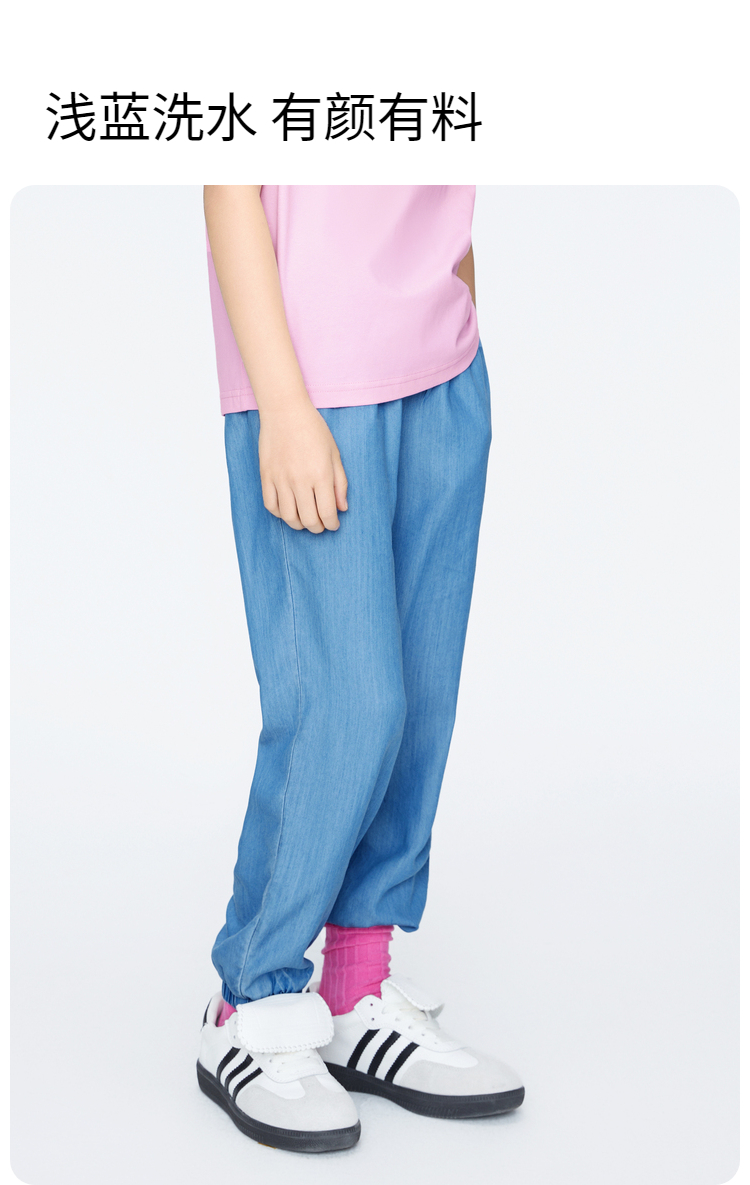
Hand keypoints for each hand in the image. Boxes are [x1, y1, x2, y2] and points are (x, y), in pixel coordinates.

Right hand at [258, 398, 347, 531]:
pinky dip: (280, 514)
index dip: (332, 524)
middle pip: (308, 519)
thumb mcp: (334, 454)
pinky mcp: (266, 476)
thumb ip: (340, 483)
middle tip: (321, 525)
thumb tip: (341, 508)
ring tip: (305, 520)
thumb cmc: (313, 429)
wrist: (285, 411)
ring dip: (299, 525)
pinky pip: (271, 505)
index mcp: (321, 475)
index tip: (334, 524)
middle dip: (317, 528)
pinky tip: (288, 509)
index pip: (327, 512)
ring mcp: (280, 479)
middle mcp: (300, 480)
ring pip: (288, 517)